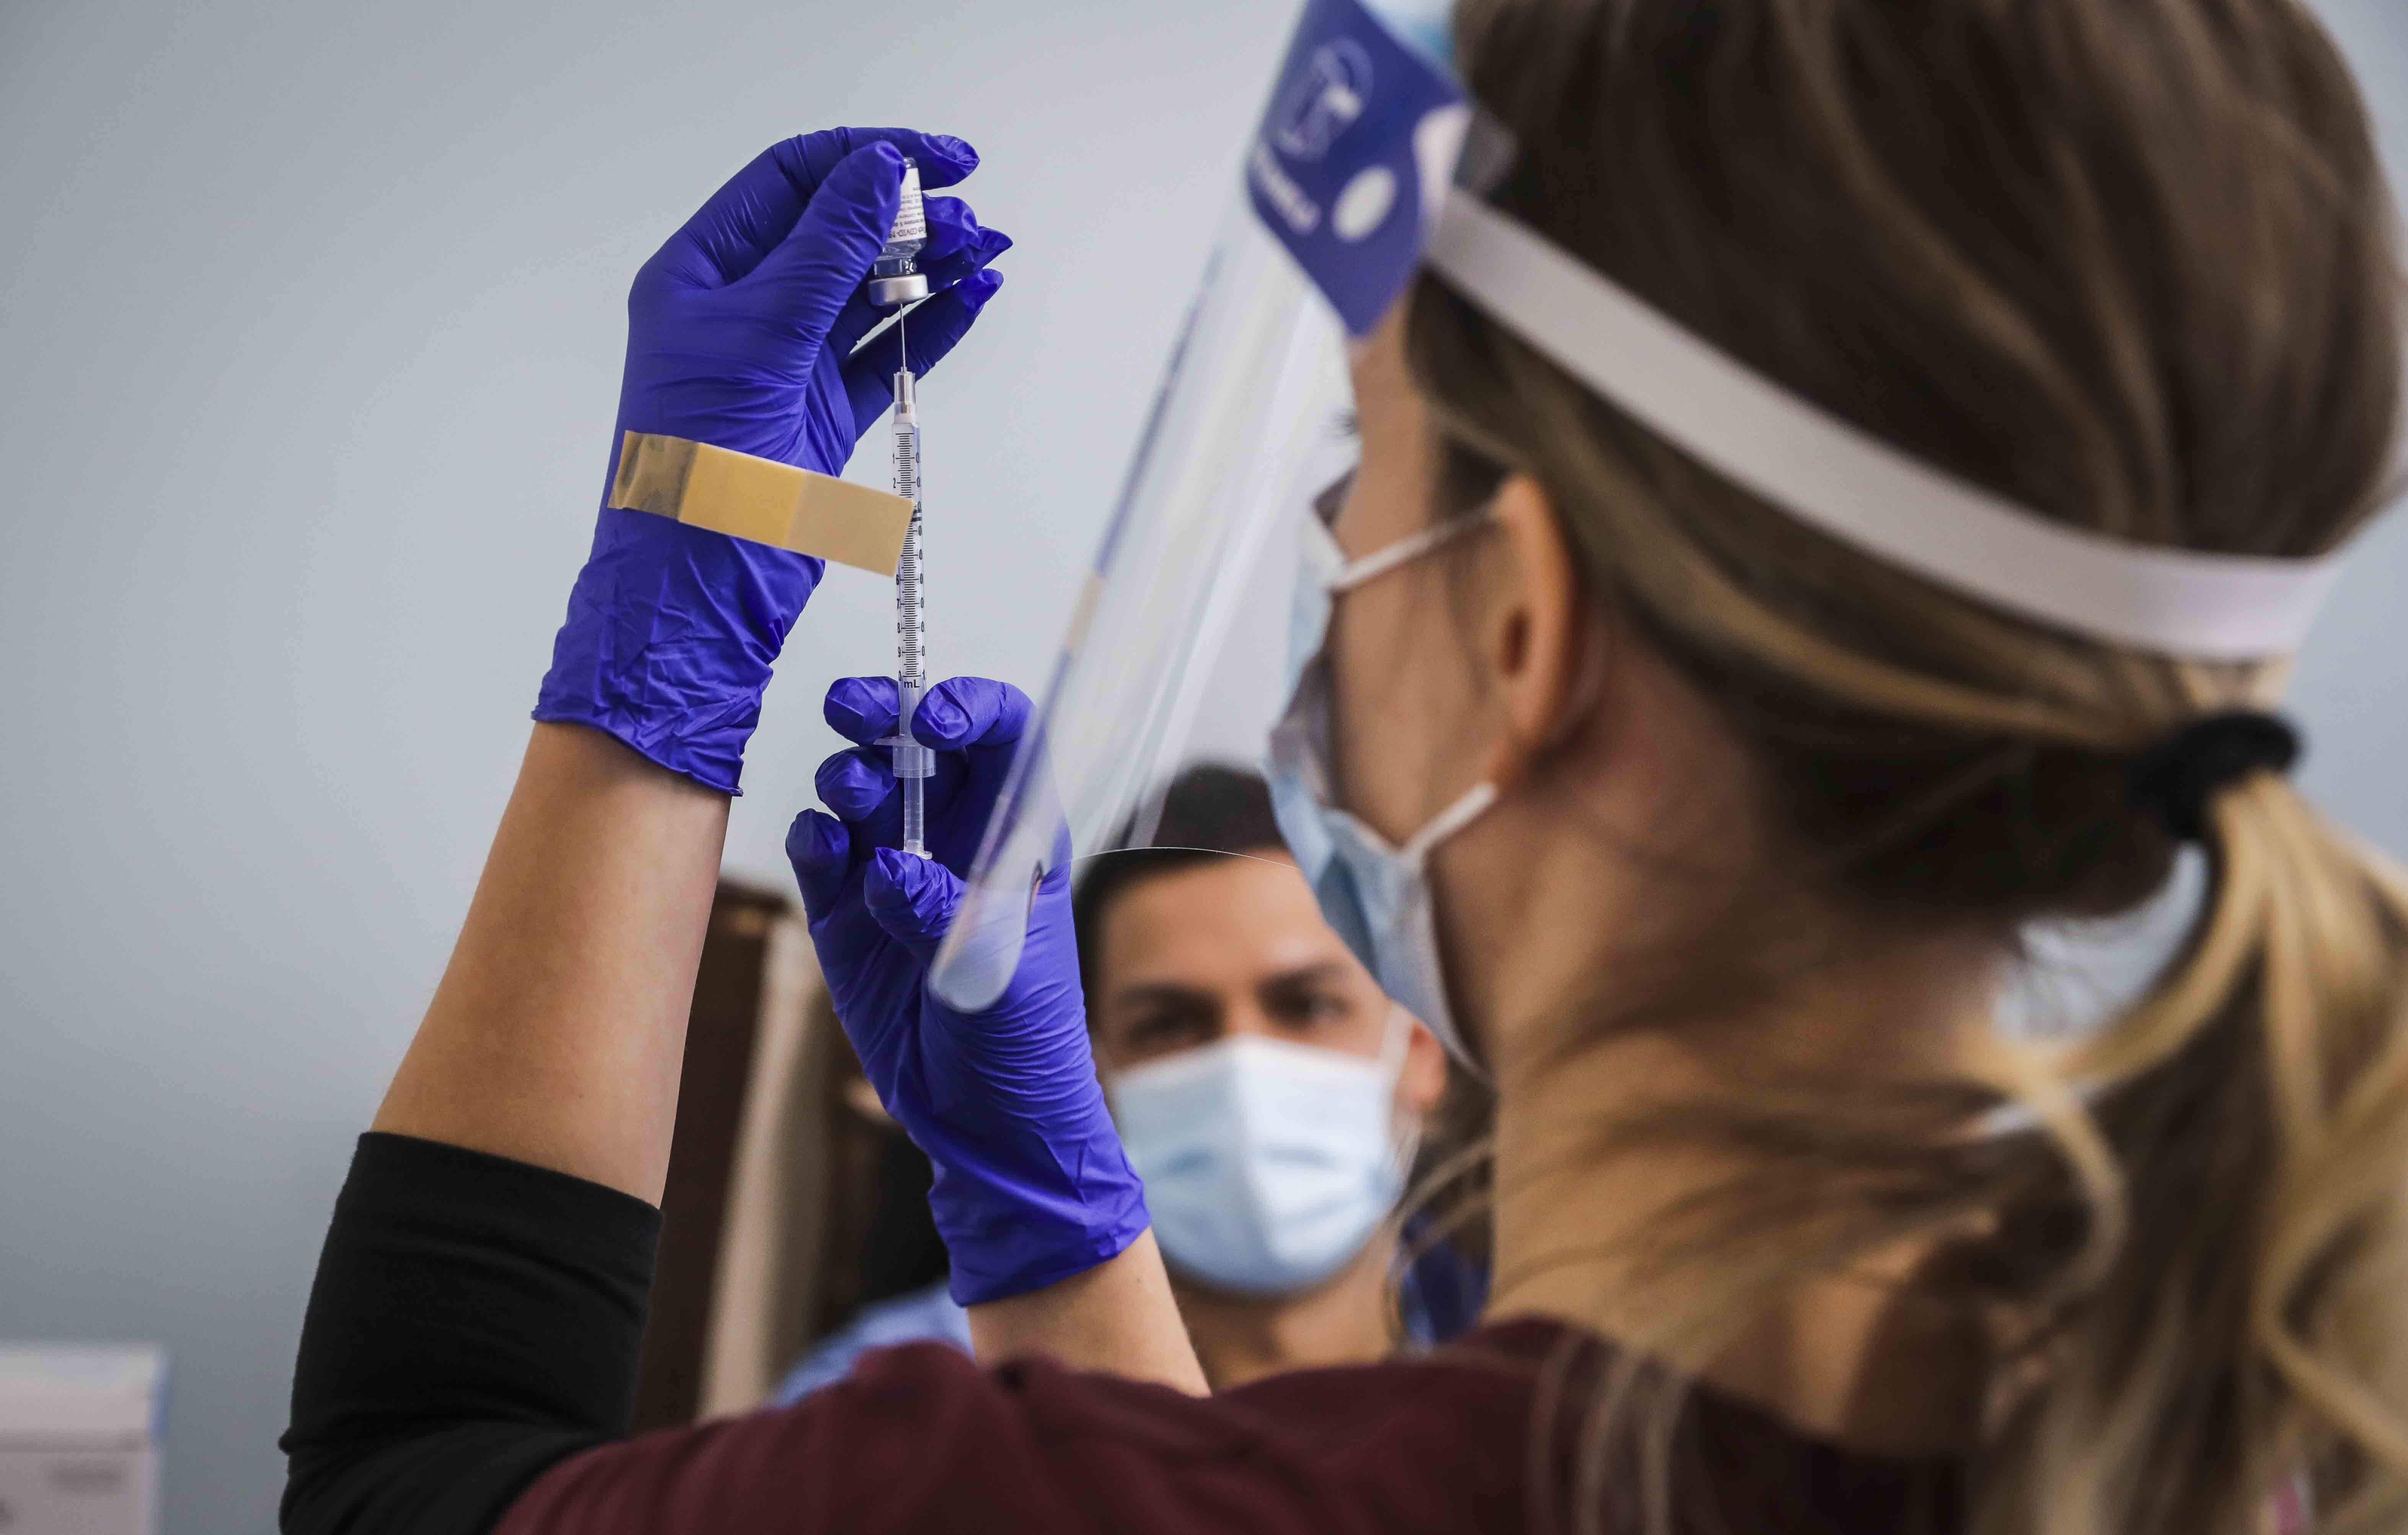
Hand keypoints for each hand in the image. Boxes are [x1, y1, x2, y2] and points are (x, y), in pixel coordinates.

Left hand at [536, 129, 1011, 793]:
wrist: (698, 591)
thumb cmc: (699, 472)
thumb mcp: (761, 339)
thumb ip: (825, 252)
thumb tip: (877, 173)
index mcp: (700, 275)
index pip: (789, 183)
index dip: (863, 160)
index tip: (934, 157)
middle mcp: (742, 311)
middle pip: (837, 231)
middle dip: (907, 214)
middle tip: (970, 212)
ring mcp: (786, 361)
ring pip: (869, 290)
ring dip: (931, 265)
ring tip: (987, 247)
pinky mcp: (822, 411)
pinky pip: (886, 350)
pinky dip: (932, 322)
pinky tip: (974, 294)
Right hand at [787, 676, 1147, 1303]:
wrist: (985, 1121)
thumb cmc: (1024, 1044)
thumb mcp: (1003, 978)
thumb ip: (949, 918)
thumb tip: (892, 871)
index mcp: (1017, 837)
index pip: (1004, 738)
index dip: (971, 708)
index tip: (933, 717)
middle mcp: (955, 840)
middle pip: (917, 744)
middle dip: (882, 712)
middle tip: (850, 707)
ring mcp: (896, 872)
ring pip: (863, 789)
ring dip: (850, 777)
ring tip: (855, 801)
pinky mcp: (847, 914)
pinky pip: (822, 852)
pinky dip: (815, 838)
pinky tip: (825, 850)